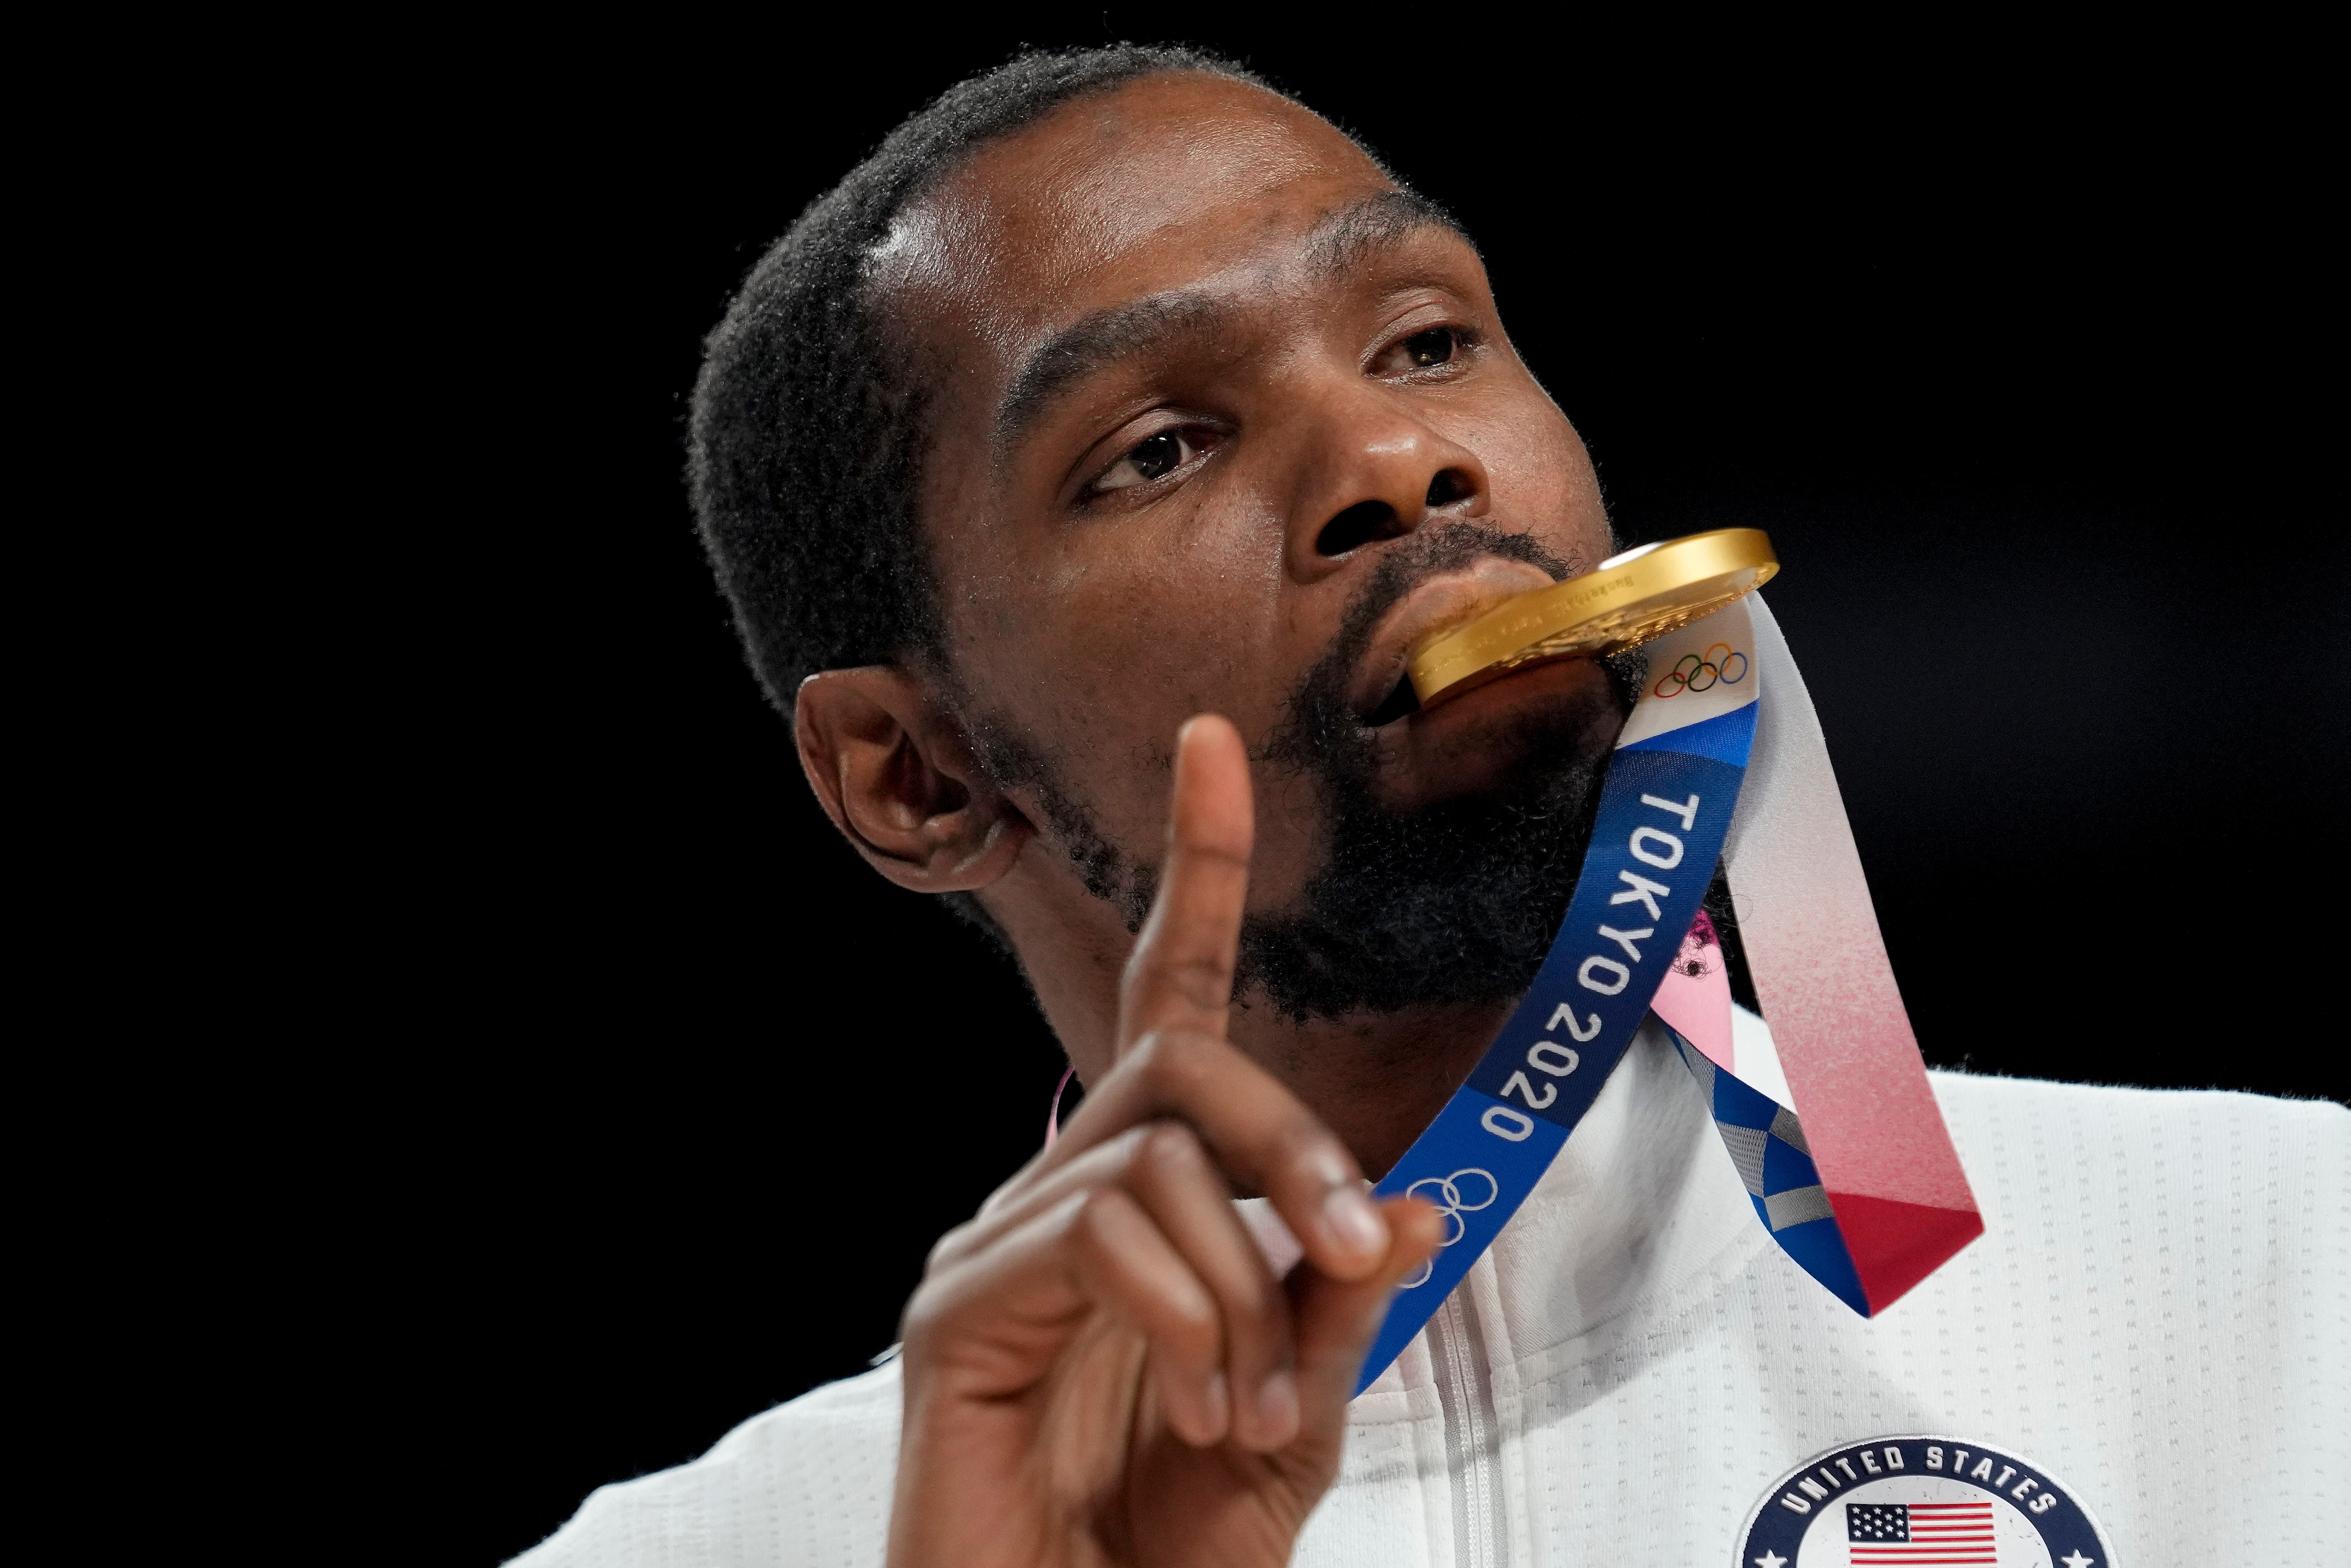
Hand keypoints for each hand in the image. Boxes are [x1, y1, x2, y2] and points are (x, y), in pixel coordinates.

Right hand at [886, 715, 1440, 1567]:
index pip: (1171, 1008)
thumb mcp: (1303, 1407)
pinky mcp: (951, 1307)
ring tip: (1248, 1404)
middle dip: (1287, 1140)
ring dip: (1239, 1281)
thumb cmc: (1179, 1543)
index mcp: (1146, 1200)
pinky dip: (1177, 1313)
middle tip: (1356, 1243)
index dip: (1195, 876)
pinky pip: (1090, 1232)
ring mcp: (994, 1246)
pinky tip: (1194, 1400)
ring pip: (1147, 1156)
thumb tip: (1417, 1198)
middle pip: (1175, 1061)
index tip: (1211, 745)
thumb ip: (1340, 1298)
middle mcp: (1059, 1194)